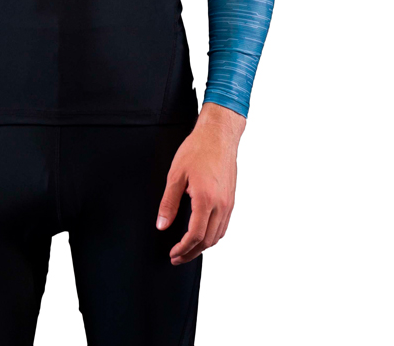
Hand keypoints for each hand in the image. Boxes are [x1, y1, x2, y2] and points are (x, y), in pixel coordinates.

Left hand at [156, 102, 245, 264]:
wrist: (219, 135)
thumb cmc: (197, 150)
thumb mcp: (176, 175)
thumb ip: (168, 203)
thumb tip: (162, 225)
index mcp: (206, 200)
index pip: (195, 235)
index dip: (183, 248)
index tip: (172, 253)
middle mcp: (221, 205)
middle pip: (208, 241)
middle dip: (191, 253)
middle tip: (177, 257)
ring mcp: (228, 203)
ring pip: (218, 235)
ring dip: (203, 246)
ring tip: (188, 250)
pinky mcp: (231, 199)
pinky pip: (224, 225)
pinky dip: (213, 235)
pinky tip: (203, 234)